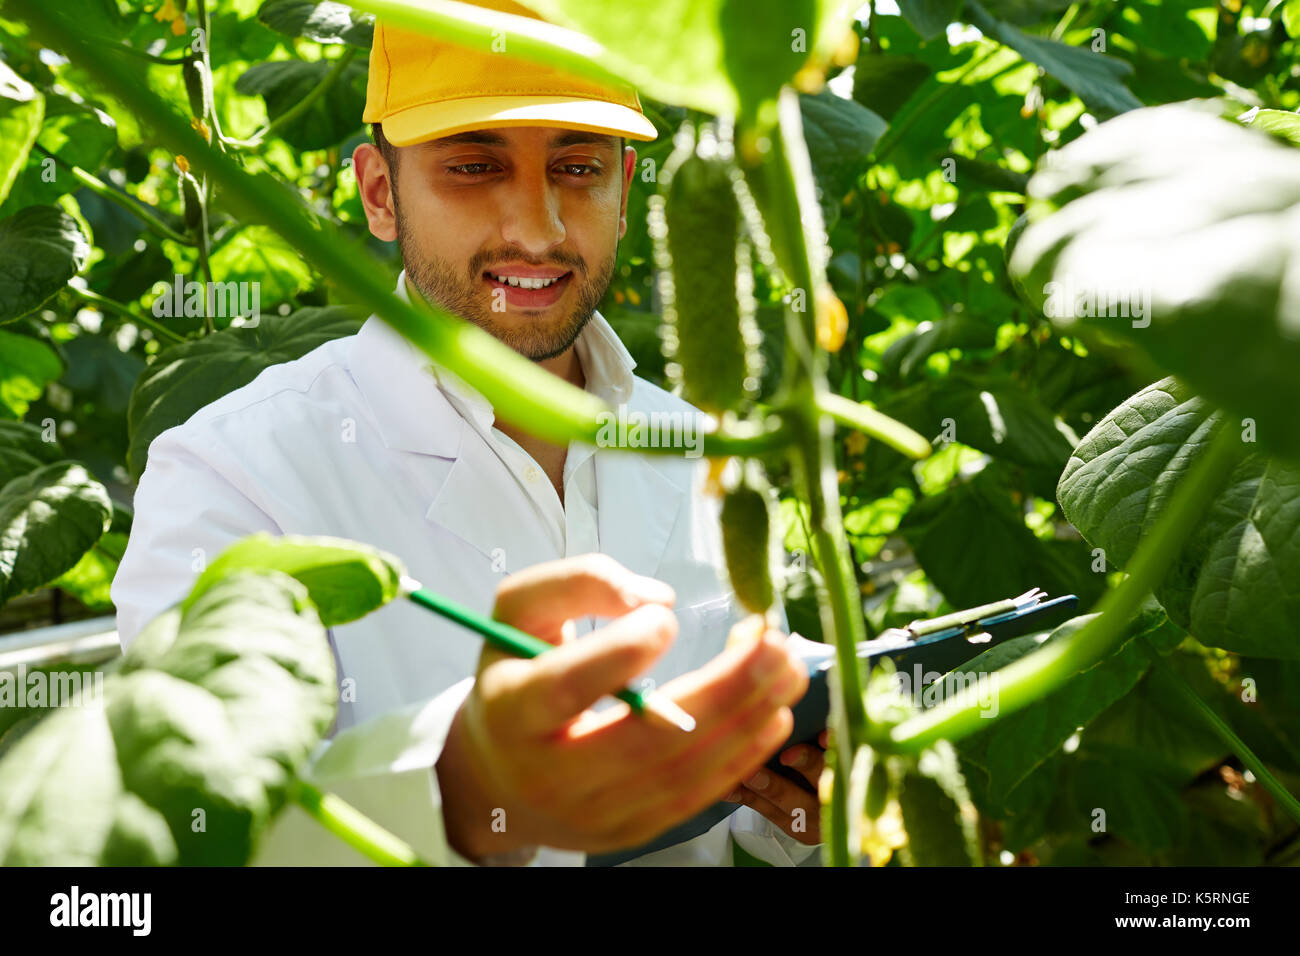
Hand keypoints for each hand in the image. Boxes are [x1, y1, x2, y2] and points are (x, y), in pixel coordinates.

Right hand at [435, 554, 807, 861]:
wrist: (499, 777)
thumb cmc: (518, 675)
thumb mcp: (521, 614)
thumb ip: (576, 583)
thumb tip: (655, 598)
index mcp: (511, 710)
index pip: (564, 687)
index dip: (617, 657)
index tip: (667, 619)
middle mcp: (549, 774)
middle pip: (641, 740)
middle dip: (719, 692)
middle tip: (771, 645)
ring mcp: (593, 813)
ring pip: (679, 774)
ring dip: (745, 721)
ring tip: (787, 672)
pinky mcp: (630, 831)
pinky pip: (693, 798)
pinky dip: (740, 758)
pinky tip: (773, 716)